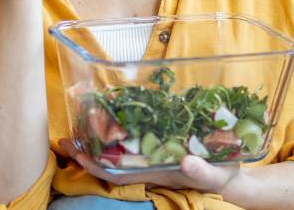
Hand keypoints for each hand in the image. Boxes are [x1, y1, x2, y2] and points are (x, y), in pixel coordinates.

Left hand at [57, 139, 239, 192]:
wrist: (231, 177)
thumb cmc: (222, 176)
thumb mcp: (216, 173)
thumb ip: (202, 170)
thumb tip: (186, 161)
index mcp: (154, 171)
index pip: (115, 173)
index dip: (93, 165)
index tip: (75, 153)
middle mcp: (147, 164)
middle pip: (108, 161)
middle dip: (84, 151)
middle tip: (62, 136)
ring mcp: (152, 156)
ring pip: (116, 151)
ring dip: (96, 139)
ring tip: (77, 123)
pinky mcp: (160, 145)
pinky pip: (132, 140)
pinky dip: (117, 130)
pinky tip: (110, 117)